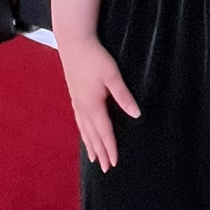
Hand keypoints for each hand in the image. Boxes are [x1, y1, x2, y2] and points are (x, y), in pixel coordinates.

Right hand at [57, 35, 140, 171]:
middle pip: (92, 134)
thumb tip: (136, 114)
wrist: (74, 42)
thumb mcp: (112, 75)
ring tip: (94, 157)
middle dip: (100, 151)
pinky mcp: (74, 94)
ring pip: (84, 128)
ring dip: (90, 144)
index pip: (104, 131)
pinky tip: (83, 131)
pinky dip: (82, 130)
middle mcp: (83, 106)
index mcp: (93, 104)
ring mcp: (77, 101)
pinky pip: (79, 119)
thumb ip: (123, 96)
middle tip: (106, 168)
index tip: (115, 162)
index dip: (110, 148)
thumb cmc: (94, 57)